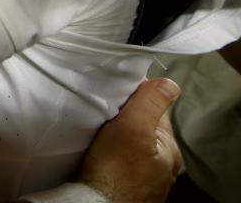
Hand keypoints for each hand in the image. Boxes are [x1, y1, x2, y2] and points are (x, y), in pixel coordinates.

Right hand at [79, 78, 181, 202]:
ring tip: (100, 134)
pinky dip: (111, 155)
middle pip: (143, 129)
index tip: (117, 95)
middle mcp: (162, 167)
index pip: (156, 111)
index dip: (137, 98)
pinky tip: (100, 155)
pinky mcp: (126, 187)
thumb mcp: (133, 128)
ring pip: (131, 146)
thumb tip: (169, 84)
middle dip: (126, 118)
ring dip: (117, 138)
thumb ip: (150, 103)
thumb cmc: (113, 171)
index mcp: (170, 151)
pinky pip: (120, 162)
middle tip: (106, 115)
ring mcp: (145, 179)